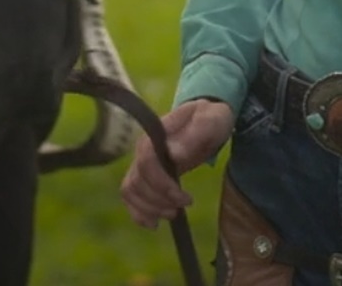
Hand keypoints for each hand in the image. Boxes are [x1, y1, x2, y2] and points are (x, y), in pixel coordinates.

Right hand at [118, 97, 235, 228]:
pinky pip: (130, 195)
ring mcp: (142, 163)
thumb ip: (196, 132)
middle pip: (137, 181)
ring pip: (130, 191)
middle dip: (159, 200)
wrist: (206, 118)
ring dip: (149, 209)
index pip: (146, 162)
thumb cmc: (210, 117)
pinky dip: (137, 212)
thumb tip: (174, 154)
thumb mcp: (211, 120)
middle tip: (183, 206)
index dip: (161, 184)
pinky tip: (153, 223)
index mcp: (156, 135)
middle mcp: (143, 149)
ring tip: (173, 214)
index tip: (186, 199)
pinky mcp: (146, 175)